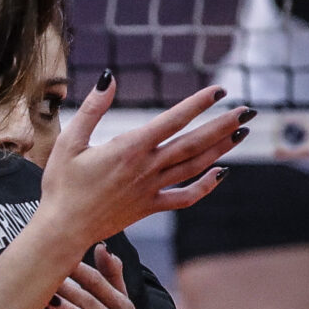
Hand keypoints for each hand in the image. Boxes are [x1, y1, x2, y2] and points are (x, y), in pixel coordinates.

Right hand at [37, 74, 247, 247]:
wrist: (63, 229)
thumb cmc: (61, 185)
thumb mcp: (69, 141)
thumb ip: (92, 109)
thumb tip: (109, 78)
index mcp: (129, 148)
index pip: (173, 120)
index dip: (198, 104)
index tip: (220, 90)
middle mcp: (147, 168)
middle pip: (194, 143)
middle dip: (223, 125)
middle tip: (247, 111)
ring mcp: (151, 189)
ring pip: (195, 166)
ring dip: (220, 149)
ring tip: (240, 134)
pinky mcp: (150, 207)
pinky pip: (185, 197)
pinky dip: (205, 186)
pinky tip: (221, 173)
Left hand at [48, 246, 146, 308]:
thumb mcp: (120, 308)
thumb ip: (112, 278)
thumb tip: (102, 247)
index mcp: (123, 307)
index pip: (100, 283)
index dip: (80, 269)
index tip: (58, 254)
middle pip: (94, 303)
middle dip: (70, 288)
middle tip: (45, 276)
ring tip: (48, 301)